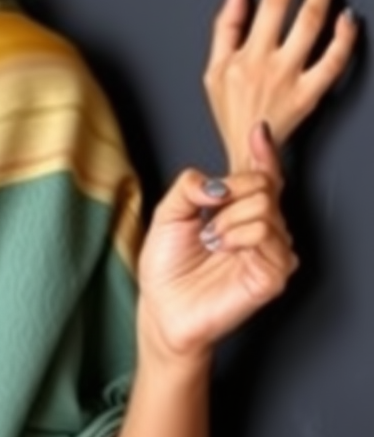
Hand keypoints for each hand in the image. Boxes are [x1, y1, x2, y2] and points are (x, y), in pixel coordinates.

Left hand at [137, 123, 295, 364]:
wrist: (161, 305)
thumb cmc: (166, 264)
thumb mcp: (169, 211)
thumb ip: (190, 185)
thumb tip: (218, 183)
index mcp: (240, 211)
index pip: (263, 176)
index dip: (263, 152)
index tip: (257, 131)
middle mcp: (262, 229)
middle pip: (264, 185)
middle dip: (228, 195)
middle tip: (207, 223)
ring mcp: (272, 252)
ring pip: (265, 207)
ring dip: (227, 219)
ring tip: (211, 242)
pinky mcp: (274, 274)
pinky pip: (266, 233)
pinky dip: (237, 235)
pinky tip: (222, 250)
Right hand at [204, 0, 357, 173]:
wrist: (248, 155)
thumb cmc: (231, 112)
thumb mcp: (212, 68)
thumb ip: (226, 24)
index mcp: (241, 53)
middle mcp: (266, 62)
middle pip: (289, 5)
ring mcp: (291, 78)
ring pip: (313, 26)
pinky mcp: (311, 94)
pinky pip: (334, 61)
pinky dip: (344, 37)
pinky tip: (349, 17)